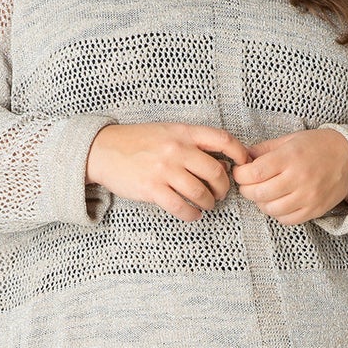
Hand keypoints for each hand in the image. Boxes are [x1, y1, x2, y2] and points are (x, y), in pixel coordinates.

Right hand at [85, 122, 252, 221]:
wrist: (103, 150)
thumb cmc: (138, 142)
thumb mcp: (167, 132)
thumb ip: (193, 143)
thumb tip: (222, 162)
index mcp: (183, 132)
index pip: (223, 139)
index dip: (240, 153)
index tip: (243, 165)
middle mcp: (176, 149)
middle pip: (215, 171)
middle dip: (223, 187)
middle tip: (220, 193)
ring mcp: (164, 170)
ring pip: (200, 192)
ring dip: (208, 203)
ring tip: (206, 204)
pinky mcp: (152, 189)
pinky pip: (181, 207)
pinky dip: (192, 215)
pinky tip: (193, 214)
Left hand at [230, 129, 347, 224]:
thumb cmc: (318, 146)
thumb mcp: (291, 139)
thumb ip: (265, 149)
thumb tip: (242, 156)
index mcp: (291, 157)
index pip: (255, 173)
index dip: (241, 175)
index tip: (241, 172)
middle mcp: (299, 178)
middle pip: (259, 193)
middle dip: (247, 189)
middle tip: (249, 183)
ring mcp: (307, 197)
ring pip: (270, 209)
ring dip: (261, 202)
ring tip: (264, 192)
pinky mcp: (314, 210)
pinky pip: (286, 219)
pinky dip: (277, 213)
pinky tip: (278, 202)